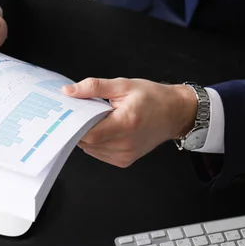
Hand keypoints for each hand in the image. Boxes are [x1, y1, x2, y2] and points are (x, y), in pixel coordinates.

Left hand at [62, 78, 197, 167]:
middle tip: (83, 112)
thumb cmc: (153, 98)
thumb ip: (94, 87)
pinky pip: (99, 153)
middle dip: (80, 127)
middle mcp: (125, 143)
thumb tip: (69, 91)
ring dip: (88, 135)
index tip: (70, 113)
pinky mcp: (124, 160)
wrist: (175, 113)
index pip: (90, 133)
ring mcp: (125, 155)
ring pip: (91, 149)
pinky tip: (105, 129)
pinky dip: (96, 142)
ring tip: (99, 120)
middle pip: (88, 142)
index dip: (76, 124)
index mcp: (126, 124)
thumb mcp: (123, 85)